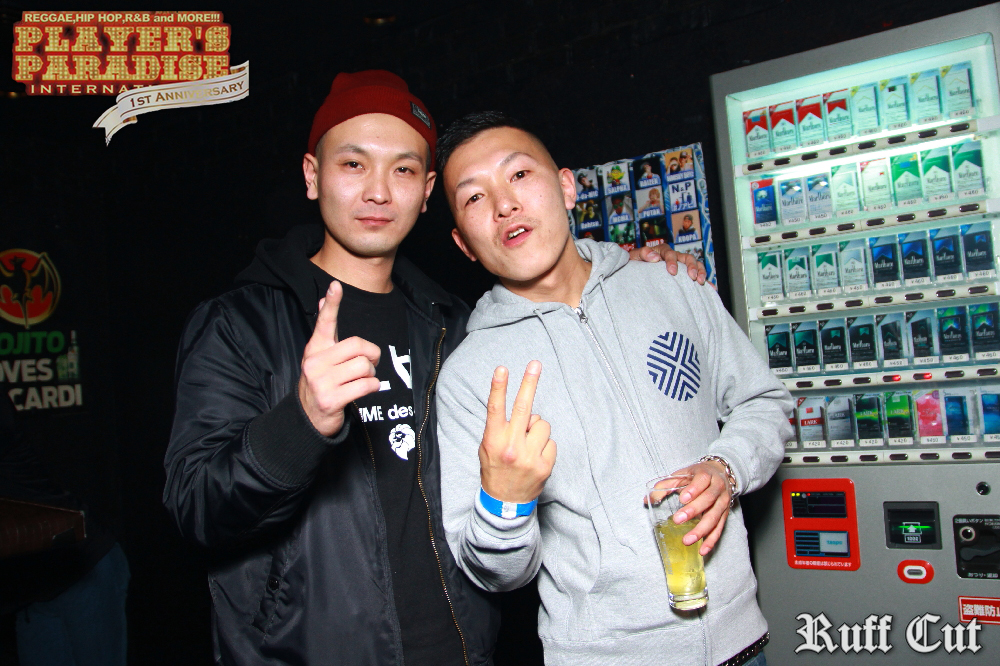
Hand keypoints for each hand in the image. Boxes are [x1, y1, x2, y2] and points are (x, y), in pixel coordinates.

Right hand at [298, 281, 381, 436]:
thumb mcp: (319, 356)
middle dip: (372, 355)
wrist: (308, 417)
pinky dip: (372, 387)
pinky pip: (366, 385)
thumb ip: (325, 332)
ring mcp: (321, 382)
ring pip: (364, 366)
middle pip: (358, 346)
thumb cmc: (322, 382)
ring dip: (371, 374)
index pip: (324, 322)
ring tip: (362, 380)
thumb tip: (323, 301)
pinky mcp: (331, 400)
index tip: (335, 286)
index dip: (332, 304)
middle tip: (370, 363)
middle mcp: (315, 362)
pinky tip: (364, 390)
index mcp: (315, 348)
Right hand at [479, 361, 555, 502]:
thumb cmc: (495, 469)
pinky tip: (535, 457)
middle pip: (523, 408)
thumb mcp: (487, 448)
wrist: (504, 503)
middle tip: (535, 364)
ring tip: (527, 445)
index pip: (495, 408)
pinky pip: (550, 442)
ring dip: (537, 431)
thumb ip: (502, 429)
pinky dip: (544, 446)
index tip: (502, 369)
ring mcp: (529, 456)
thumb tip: (525, 413)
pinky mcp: (544, 465)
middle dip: (529, 383)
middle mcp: (511, 446)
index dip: (499, 387)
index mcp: (493, 440)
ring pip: (542, 424)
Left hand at [629, 245, 709, 285]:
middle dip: (691, 266)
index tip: (672, 272)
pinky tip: (712, 288)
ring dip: (700, 271)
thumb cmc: (633, 265)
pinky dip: (705, 281)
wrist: (634, 272)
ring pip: (694, 264)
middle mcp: (673, 256)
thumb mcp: (634, 258)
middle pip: (686, 257)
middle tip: (692, 277)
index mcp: (661, 251)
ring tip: (701, 281)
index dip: (672, 261)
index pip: (670, 253)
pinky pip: (697, 276)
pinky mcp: (683, 275)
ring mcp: (680, 265)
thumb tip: (655, 257)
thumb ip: (643, 254)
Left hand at [664, 460, 731, 555]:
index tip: (682, 499)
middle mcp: (718, 487)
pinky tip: (702, 550)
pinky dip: (711, 541)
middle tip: (677, 520)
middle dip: (693, 510)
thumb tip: (648, 500)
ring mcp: (723, 502)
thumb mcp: (682, 475)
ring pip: (714, 517)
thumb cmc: (698, 475)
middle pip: (708, 499)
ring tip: (687, 540)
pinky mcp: (725, 514)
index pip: (702, 480)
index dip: (693, 489)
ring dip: (701, 530)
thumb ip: (665, 486)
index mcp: (706, 474)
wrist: (721, 474)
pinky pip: (719, 529)